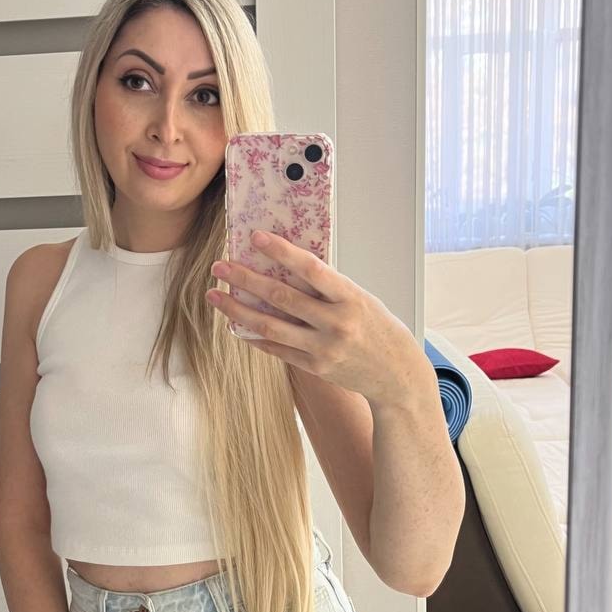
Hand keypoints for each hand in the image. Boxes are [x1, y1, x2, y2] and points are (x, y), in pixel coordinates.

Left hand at [206, 228, 419, 405]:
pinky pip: (276, 349)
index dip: (282, 252)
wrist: (396, 373)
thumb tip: (288, 265)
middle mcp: (336, 323)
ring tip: (215, 296)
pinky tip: (235, 323)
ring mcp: (323, 348)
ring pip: (270, 326)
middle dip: (246, 280)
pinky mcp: (315, 368)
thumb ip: (328, 286)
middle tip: (219, 266)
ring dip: (237, 310)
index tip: (256, 237)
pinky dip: (254, 335)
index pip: (311, 269)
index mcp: (350, 298)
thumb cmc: (378, 328)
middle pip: (281, 298)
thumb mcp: (361, 298)